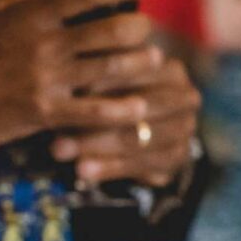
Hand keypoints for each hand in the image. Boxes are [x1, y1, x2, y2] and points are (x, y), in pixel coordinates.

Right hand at [0, 0, 157, 147]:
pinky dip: (121, 110)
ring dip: (141, 64)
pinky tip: (139, 106)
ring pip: (112, 69)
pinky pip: (94, 112)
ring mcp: (46, 79)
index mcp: (30, 14)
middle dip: (140, 27)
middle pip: (112, 29)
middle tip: (146, 28)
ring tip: (154, 61)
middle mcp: (43, 44)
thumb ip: (23, 0)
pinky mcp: (44, 113)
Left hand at [53, 47, 200, 188]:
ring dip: (95, 146)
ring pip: (138, 139)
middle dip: (94, 120)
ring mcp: (185, 129)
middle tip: (54, 127)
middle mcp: (186, 97)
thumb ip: (94, 78)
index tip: (65, 91)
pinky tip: (82, 171)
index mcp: (171, 69)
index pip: (136, 73)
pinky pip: (141, 166)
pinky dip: (109, 168)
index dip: (101, 82)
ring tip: (59, 151)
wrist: (141, 128)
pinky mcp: (178, 157)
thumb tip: (72, 85)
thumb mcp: (104, 80)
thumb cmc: (110, 94)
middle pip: (138, 108)